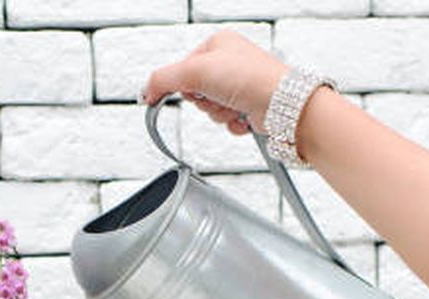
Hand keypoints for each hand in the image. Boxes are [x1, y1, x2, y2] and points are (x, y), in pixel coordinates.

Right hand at [141, 30, 288, 135]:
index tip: (188, 91)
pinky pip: (226, 121)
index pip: (183, 69)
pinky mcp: (248, 106)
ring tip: (234, 106)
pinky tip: (244, 116)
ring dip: (219, 114)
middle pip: (196, 92)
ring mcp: (240, 86)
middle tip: (218, 96)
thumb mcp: (195, 71)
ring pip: (210, 109)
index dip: (183, 84)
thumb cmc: (251, 78)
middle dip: (205, 101)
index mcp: (217, 44)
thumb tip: (146, 92)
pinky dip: (232, 123)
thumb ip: (163, 79)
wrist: (282, 105)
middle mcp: (230, 63)